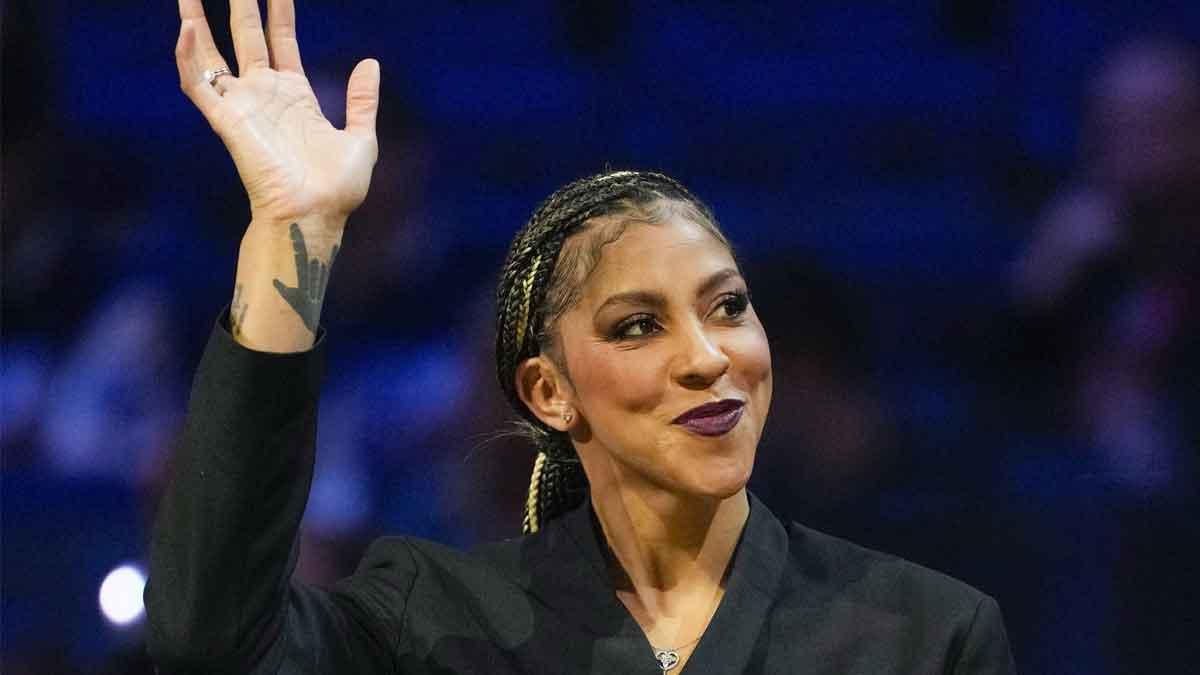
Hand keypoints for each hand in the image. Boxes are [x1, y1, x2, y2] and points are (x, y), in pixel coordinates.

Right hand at [174, 0, 378, 227]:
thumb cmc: (337, 188)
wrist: (314, 215)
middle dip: (240, 4)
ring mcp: (243, 105)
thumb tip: (370, 62)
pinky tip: (186, 27)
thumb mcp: (361, 137)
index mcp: (296, 96)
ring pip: (211, 54)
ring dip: (197, 21)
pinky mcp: (226, 120)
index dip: (279, 12)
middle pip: (245, 37)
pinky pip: (197, 83)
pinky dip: (188, 56)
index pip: (281, 41)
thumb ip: (363, 101)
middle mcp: (265, 95)